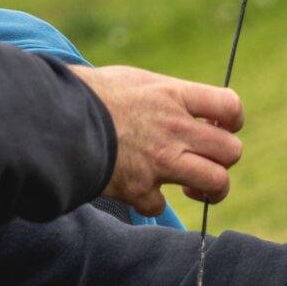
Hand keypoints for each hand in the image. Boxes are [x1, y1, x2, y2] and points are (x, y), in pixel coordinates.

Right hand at [71, 66, 242, 214]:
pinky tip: (137, 192)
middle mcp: (175, 129)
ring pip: (217, 183)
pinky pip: (160, 205)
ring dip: (210, 191)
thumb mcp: (132, 80)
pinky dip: (150, 202)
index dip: (232, 121)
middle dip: (224, 160)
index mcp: (173, 96)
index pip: (230, 106)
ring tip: (192, 189)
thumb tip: (169, 102)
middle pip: (232, 151)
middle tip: (205, 163)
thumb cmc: (87, 94)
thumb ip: (160, 95)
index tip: (218, 128)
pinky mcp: (140, 189)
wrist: (54, 118)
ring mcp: (161, 161)